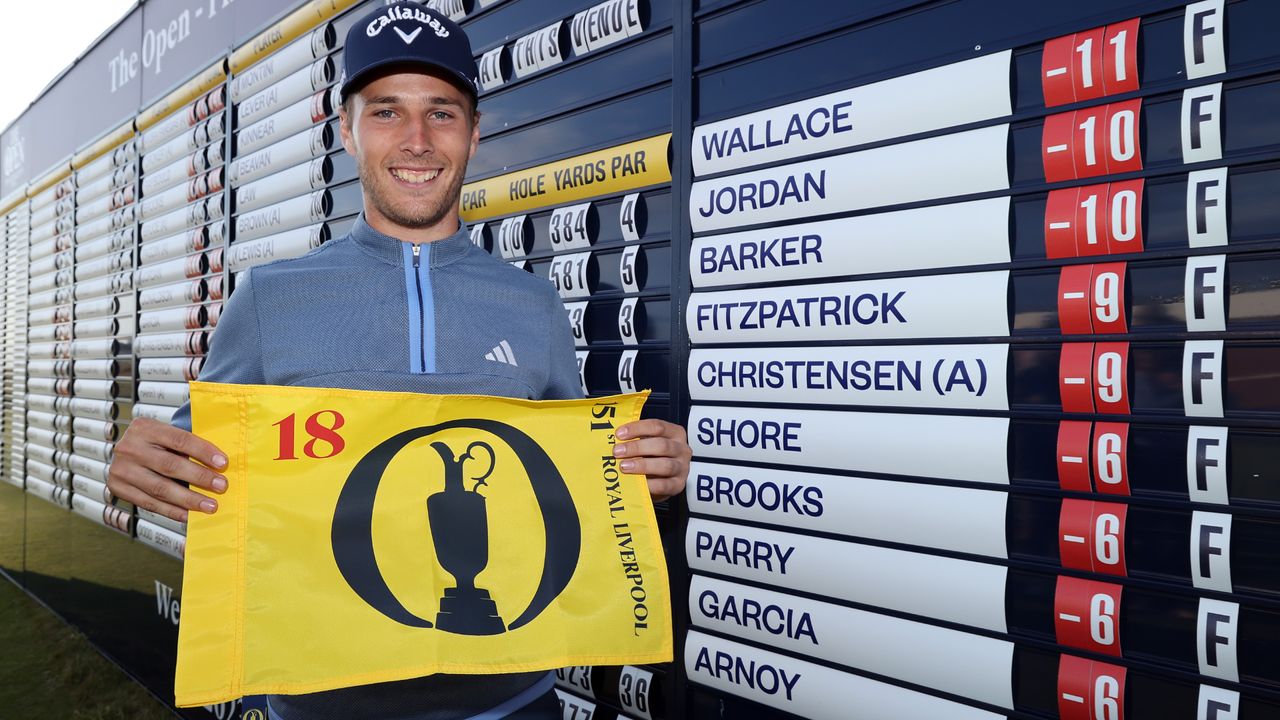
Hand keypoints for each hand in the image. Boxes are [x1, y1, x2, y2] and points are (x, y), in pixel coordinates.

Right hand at [107, 417, 228, 522]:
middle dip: (199, 477)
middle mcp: (130, 447)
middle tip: (221, 486)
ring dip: (188, 499)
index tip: (223, 463)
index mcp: (145, 428)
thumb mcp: (166, 433)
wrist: (126, 451)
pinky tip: (189, 514)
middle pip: (170, 465)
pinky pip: (149, 503)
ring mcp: (121, 469)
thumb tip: (220, 463)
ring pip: (160, 488)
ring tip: (209, 505)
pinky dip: (172, 511)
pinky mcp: (118, 488)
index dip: (203, 452)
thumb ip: (188, 444)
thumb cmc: (154, 442)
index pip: (180, 440)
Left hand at [613, 419, 690, 501]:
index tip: (619, 434)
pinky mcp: (678, 485)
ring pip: (664, 465)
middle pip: (661, 445)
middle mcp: (681, 449)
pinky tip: (635, 483)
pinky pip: (664, 485)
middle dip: (637, 448)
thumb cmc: (653, 457)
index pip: (657, 426)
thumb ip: (636, 439)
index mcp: (675, 433)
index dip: (637, 429)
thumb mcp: (647, 443)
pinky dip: (648, 484)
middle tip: (618, 452)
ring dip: (641, 465)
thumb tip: (615, 439)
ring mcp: (682, 468)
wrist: (661, 480)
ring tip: (624, 466)